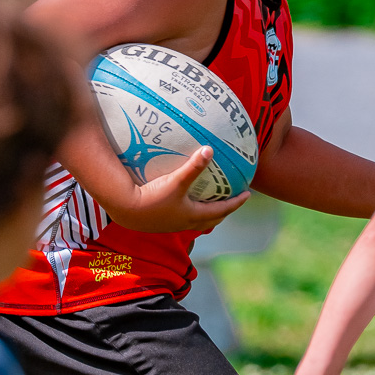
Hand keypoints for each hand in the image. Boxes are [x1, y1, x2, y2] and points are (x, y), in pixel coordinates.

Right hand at [104, 147, 248, 232]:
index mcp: (194, 215)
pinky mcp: (161, 222)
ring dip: (208, 213)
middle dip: (224, 210)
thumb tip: (210, 149)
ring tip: (212, 203)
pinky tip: (184, 202)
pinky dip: (191, 211)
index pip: (222, 210)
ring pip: (197, 221)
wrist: (126, 210)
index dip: (236, 202)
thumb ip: (193, 166)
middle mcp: (186, 223)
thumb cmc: (152, 197)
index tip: (248, 195)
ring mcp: (173, 225)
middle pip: (212, 219)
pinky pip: (183, 218)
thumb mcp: (175, 181)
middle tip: (233, 200)